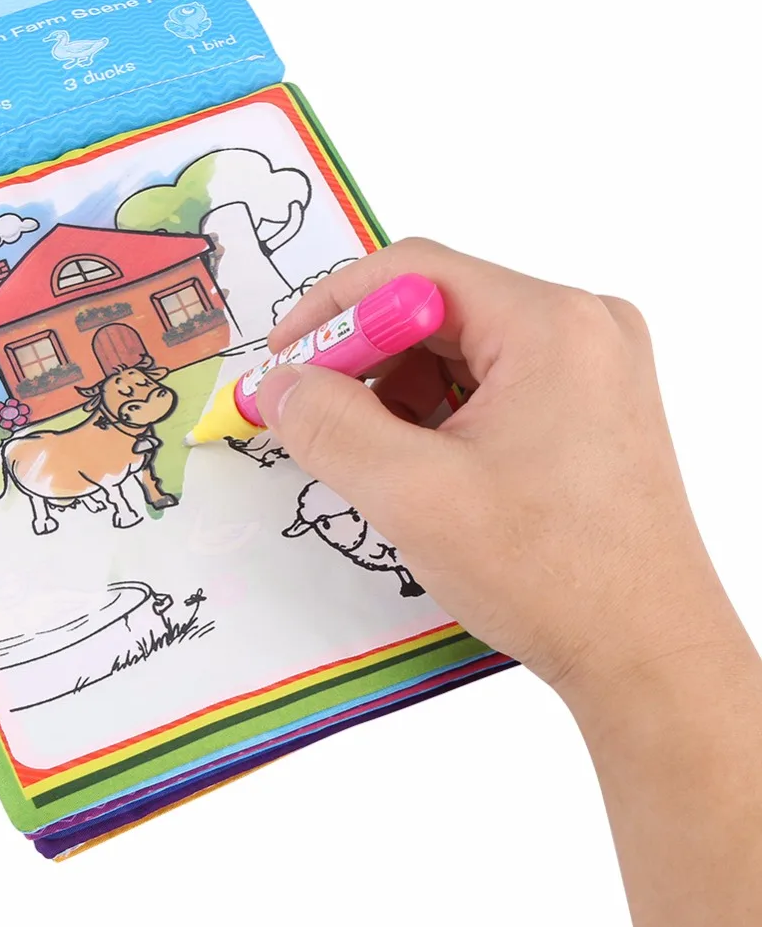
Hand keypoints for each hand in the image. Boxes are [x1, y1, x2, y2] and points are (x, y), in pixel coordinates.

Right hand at [257, 238, 744, 699]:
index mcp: (551, 324)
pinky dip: (442, 415)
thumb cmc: (553, 576)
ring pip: (463, 351)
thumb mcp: (415, 496)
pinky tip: (425, 468)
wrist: (649, 654)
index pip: (414, 272)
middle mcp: (584, 327)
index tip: (285, 361)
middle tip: (314, 417)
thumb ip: (330, 427)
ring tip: (377, 461)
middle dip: (366, 362)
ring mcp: (595, 368)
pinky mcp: (593, 408)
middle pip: (439, 309)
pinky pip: (495, 385)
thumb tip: (277, 386)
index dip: (334, 310)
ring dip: (402, 394)